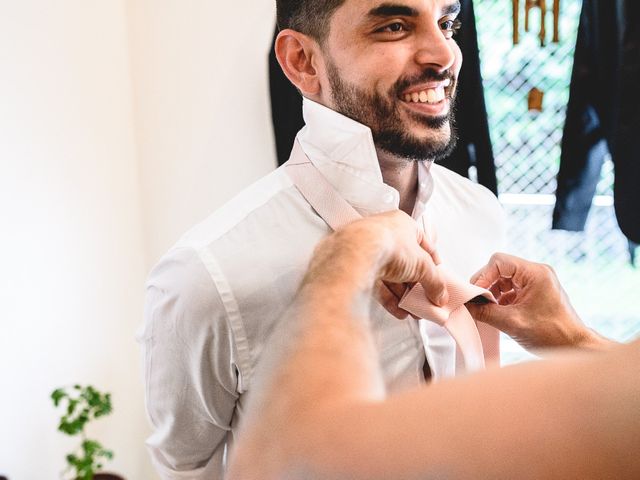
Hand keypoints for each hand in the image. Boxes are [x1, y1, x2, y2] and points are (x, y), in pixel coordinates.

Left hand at [330, 211, 447, 314]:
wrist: (355, 253)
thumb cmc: (386, 243)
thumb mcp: (422, 264)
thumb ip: (434, 281)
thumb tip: (439, 293)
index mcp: (403, 224)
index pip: (424, 245)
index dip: (433, 265)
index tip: (438, 280)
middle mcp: (384, 235)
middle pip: (406, 263)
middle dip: (417, 284)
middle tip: (426, 298)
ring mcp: (369, 251)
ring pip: (391, 276)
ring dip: (403, 294)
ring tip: (413, 308)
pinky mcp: (358, 267)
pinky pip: (377, 285)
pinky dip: (389, 298)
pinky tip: (398, 309)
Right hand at [467, 253, 611, 351]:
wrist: (575, 347)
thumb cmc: (552, 334)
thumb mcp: (512, 323)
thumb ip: (485, 312)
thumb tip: (465, 305)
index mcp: (535, 273)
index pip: (499, 261)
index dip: (483, 276)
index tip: (475, 294)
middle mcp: (537, 273)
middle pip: (500, 269)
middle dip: (486, 285)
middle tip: (477, 302)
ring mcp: (536, 282)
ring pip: (503, 279)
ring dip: (491, 293)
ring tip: (486, 309)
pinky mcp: (534, 292)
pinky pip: (510, 289)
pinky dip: (499, 299)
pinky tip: (496, 312)